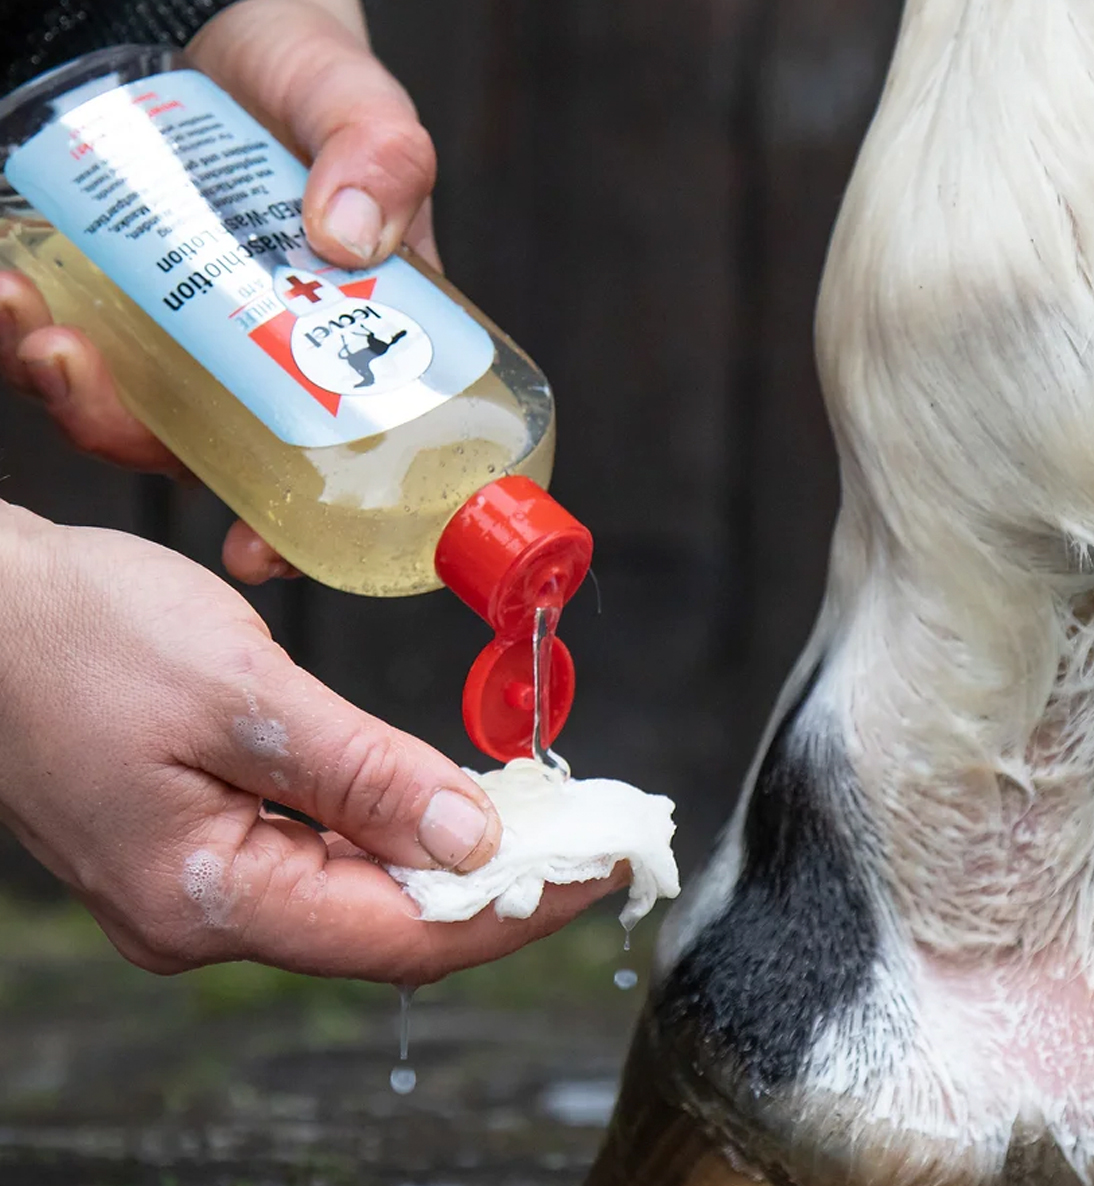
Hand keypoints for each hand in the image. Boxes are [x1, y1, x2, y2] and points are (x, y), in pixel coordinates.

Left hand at [0, 0, 438, 583]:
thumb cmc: (313, 86)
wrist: (230, 31)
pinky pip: (65, 337)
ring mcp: (179, 332)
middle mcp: (258, 362)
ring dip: (67, 389)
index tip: (255, 554)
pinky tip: (10, 286)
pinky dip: (25, 328)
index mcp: (339, 354)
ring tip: (32, 323)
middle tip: (86, 383)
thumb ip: (384, 157)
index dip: (288, 526)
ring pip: (123, 404)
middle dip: (136, 444)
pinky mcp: (112, 290)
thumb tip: (352, 236)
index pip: (324, 466)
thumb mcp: (364, 113)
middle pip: (200, 449)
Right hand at [0, 502, 622, 981]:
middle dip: (497, 886)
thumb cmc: (81, 635)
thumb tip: (472, 839)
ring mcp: (196, 884)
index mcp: (209, 897)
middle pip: (385, 923)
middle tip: (588, 843)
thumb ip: (365, 775)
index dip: (517, 908)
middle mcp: (201, 914)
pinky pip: (318, 855)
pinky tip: (439, 802)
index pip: (404, 934)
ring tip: (541, 823)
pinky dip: (390, 831)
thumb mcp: (245, 696)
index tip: (602, 871)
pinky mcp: (195, 841)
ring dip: (448, 857)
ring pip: (356, 890)